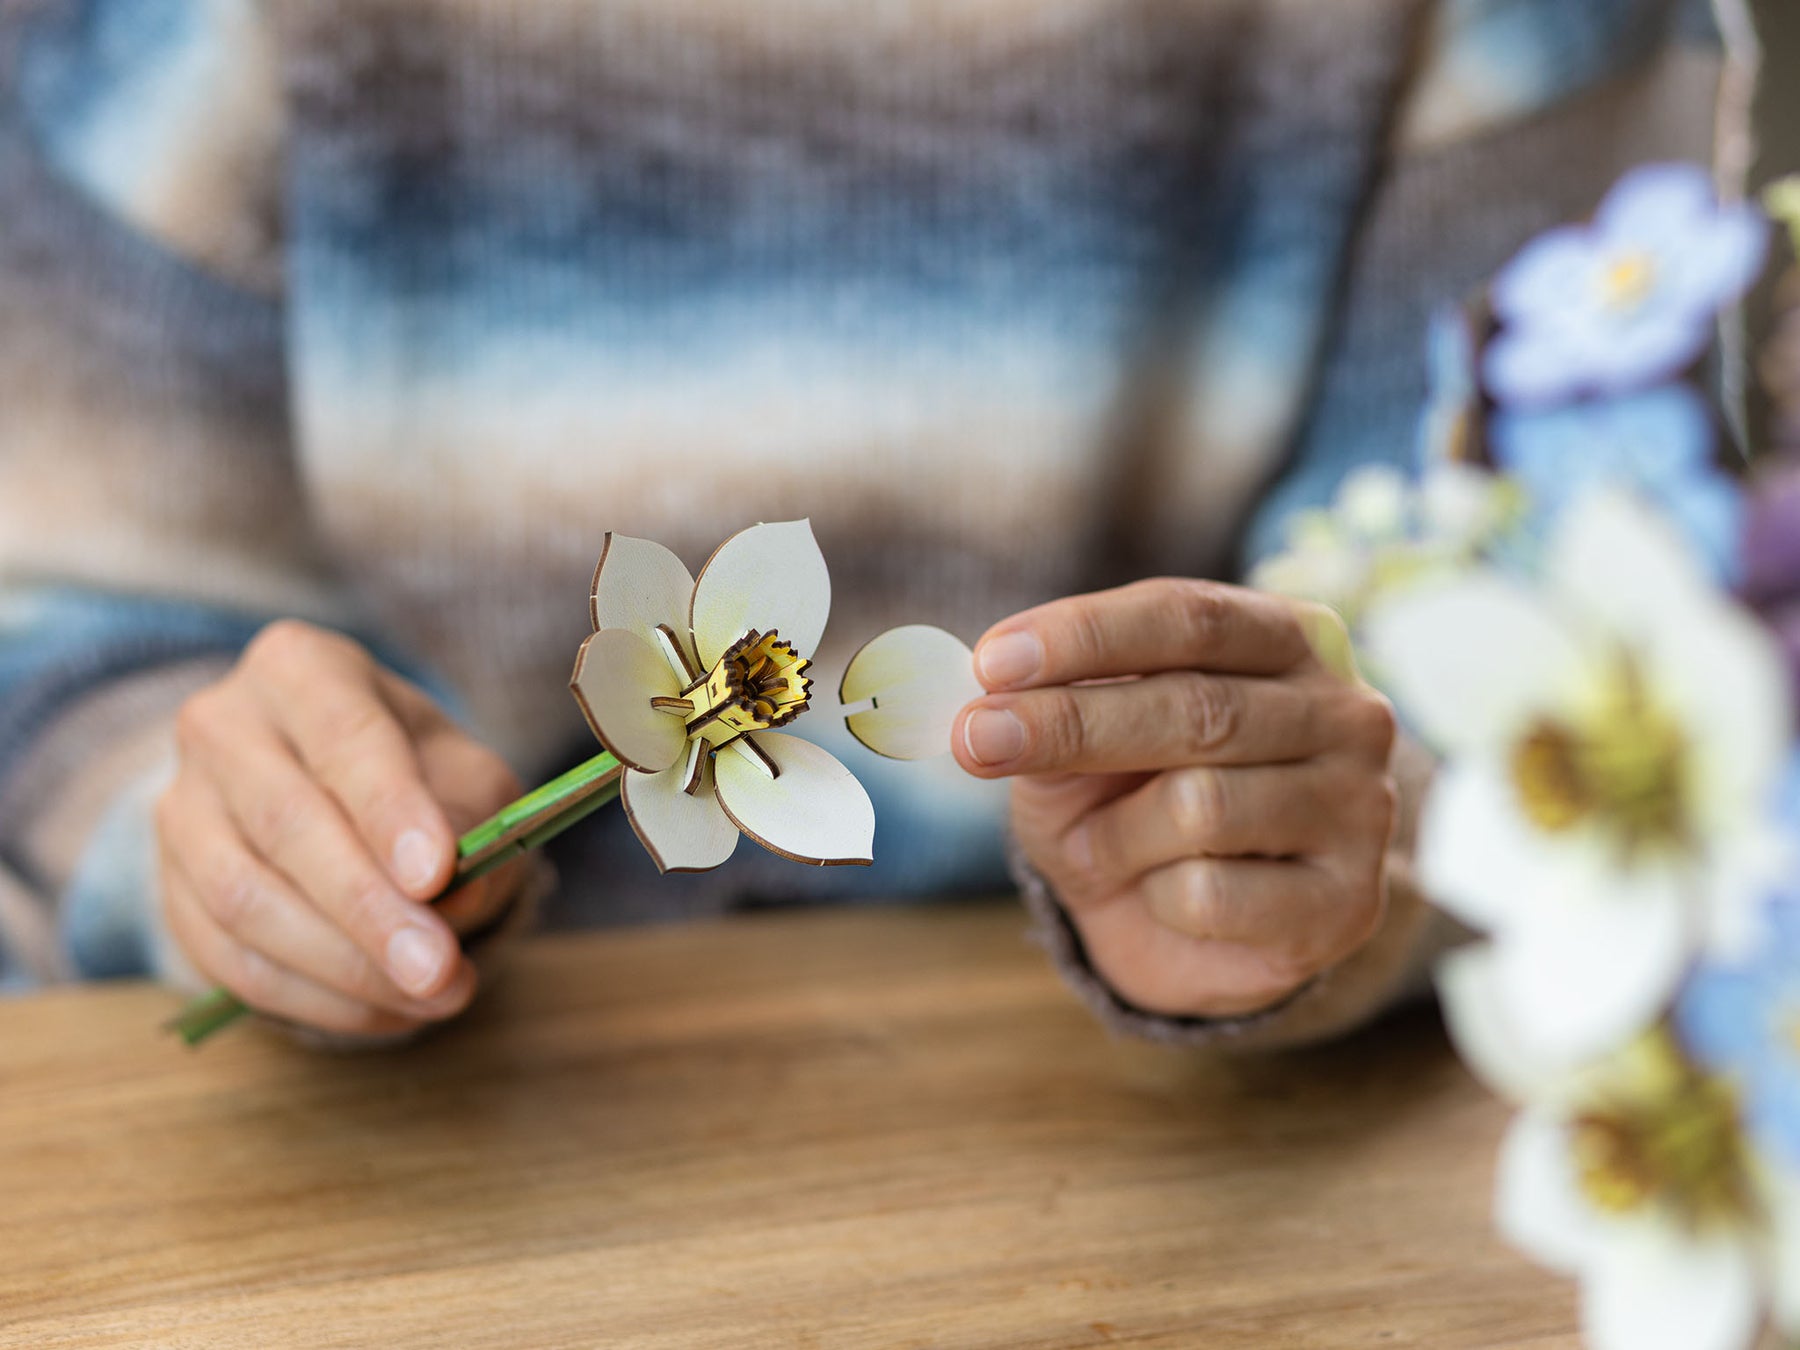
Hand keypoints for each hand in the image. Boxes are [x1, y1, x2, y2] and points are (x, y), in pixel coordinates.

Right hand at [157, 620, 525, 1036]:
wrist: (329, 787)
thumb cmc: (414, 770)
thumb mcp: (465, 773)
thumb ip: (473, 823)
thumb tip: (454, 898)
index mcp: (301, 668)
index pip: (344, 738)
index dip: (390, 809)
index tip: (436, 874)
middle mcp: (223, 725)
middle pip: (286, 823)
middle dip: (368, 910)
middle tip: (439, 969)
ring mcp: (181, 807)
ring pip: (244, 900)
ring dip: (343, 966)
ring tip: (431, 996)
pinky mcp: (168, 887)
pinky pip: (227, 958)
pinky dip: (311, 998)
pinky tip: (384, 1011)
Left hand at [953, 579, 1397, 1018]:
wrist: (1190, 927)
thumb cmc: (1132, 801)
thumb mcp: (1079, 744)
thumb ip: (1048, 711)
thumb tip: (982, 708)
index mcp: (1289, 637)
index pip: (1188, 616)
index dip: (1087, 635)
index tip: (992, 661)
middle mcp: (1347, 711)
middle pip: (1196, 706)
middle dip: (1072, 724)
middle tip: (976, 740)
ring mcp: (1361, 807)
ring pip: (1200, 807)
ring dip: (1114, 834)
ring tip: (1100, 849)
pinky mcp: (1349, 904)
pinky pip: (1212, 894)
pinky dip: (1157, 900)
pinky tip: (1167, 898)